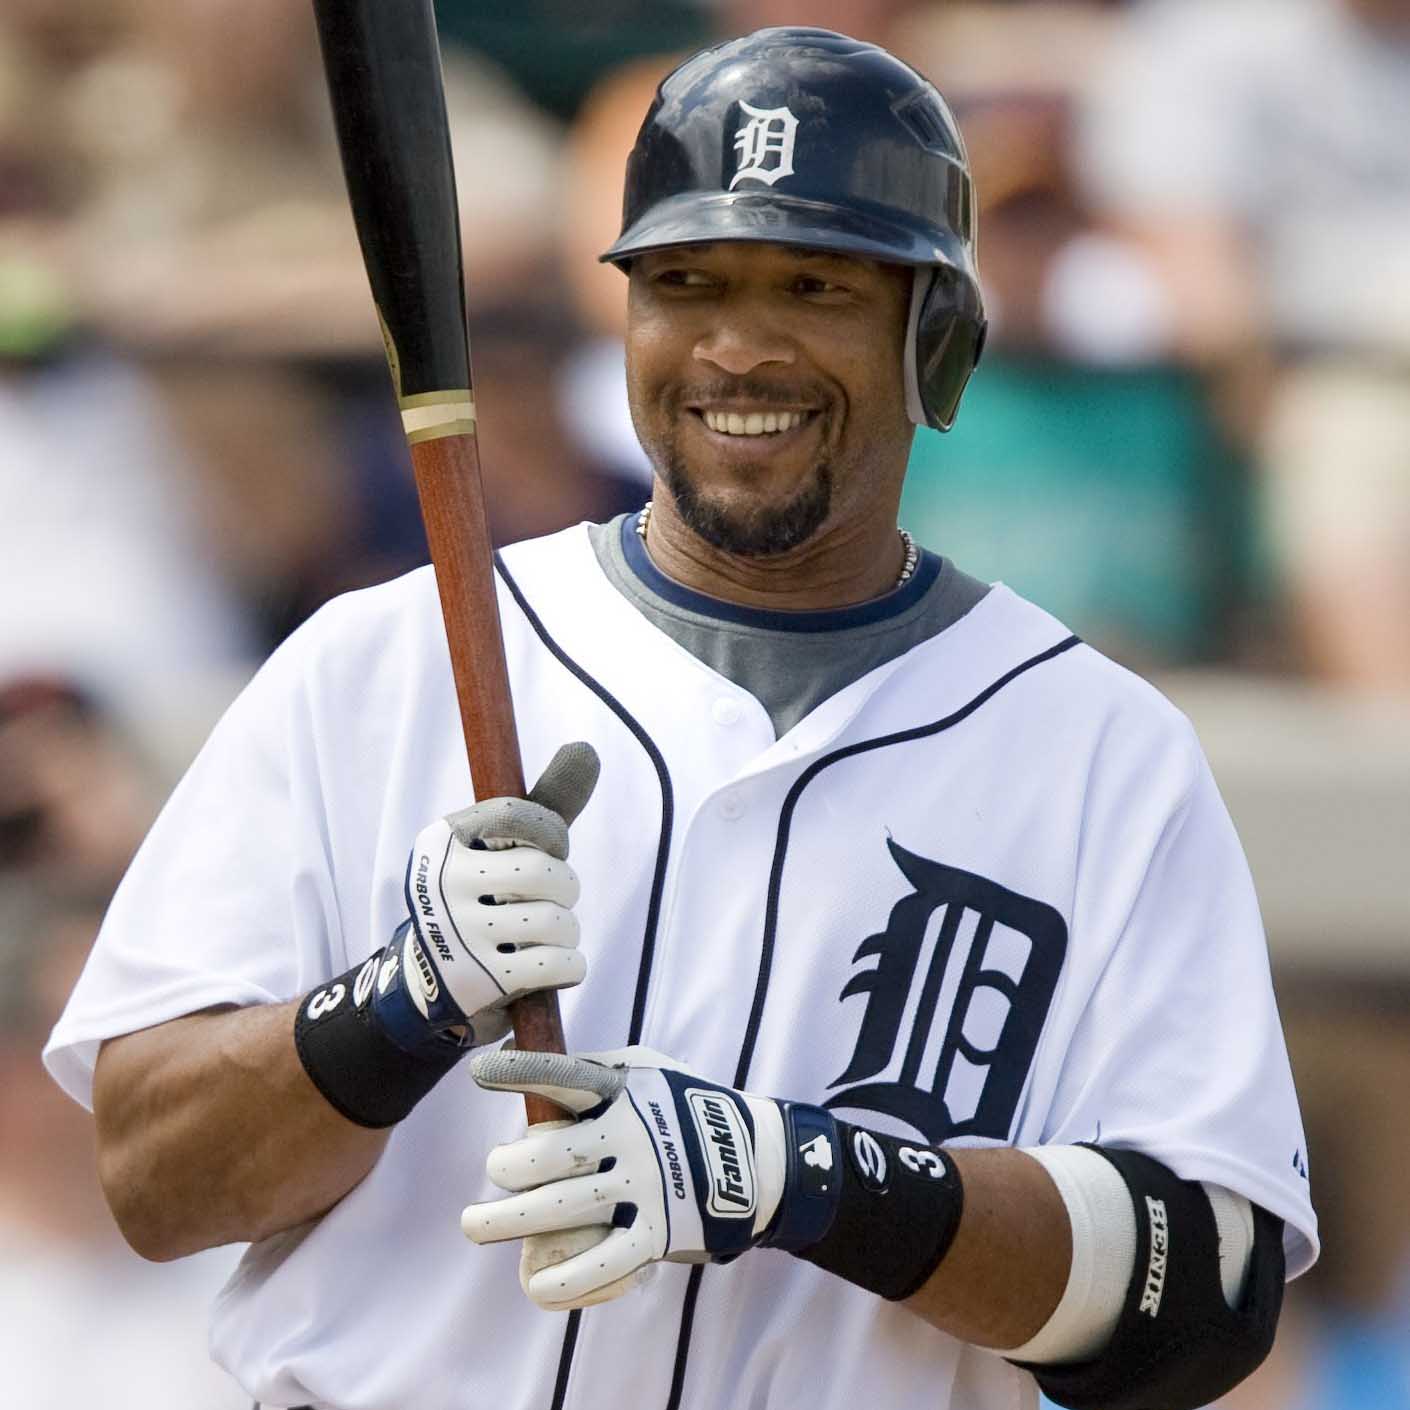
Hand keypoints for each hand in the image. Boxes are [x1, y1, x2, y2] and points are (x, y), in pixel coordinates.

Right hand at [388, 743, 598, 1047]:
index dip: (549, 833)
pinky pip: (559, 963)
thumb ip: (546, 803)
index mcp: (441, 842)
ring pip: (556, 921)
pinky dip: (572, 964)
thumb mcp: (503, 847)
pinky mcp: (481, 982)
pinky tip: (557, 963)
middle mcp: (440, 885)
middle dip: (565, 887)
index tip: (549, 850)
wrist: (436, 981)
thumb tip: (587, 749)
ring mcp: (458, 935)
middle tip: (554, 899)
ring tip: (551, 934)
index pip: (514, 815)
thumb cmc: (485, 896)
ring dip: (569, 930)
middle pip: (542, 872)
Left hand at [461, 1046, 840, 1310]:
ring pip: (560, 1208)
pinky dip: (567, 1280)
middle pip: (548, 1157)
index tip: (479, 1072)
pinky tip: (536, 1285)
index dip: (524, 1074)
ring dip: (507, 1222)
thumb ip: (592, 1067)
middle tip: (494, 1171)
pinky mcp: (659, 1232)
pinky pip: (604, 1262)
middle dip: (506, 1166)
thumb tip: (522, 1062)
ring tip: (473, 1225)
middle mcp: (629, 1138)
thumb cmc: (685, 1106)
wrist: (755, 1159)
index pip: (567, 1077)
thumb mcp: (647, 1070)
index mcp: (623, 1093)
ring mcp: (643, 1187)